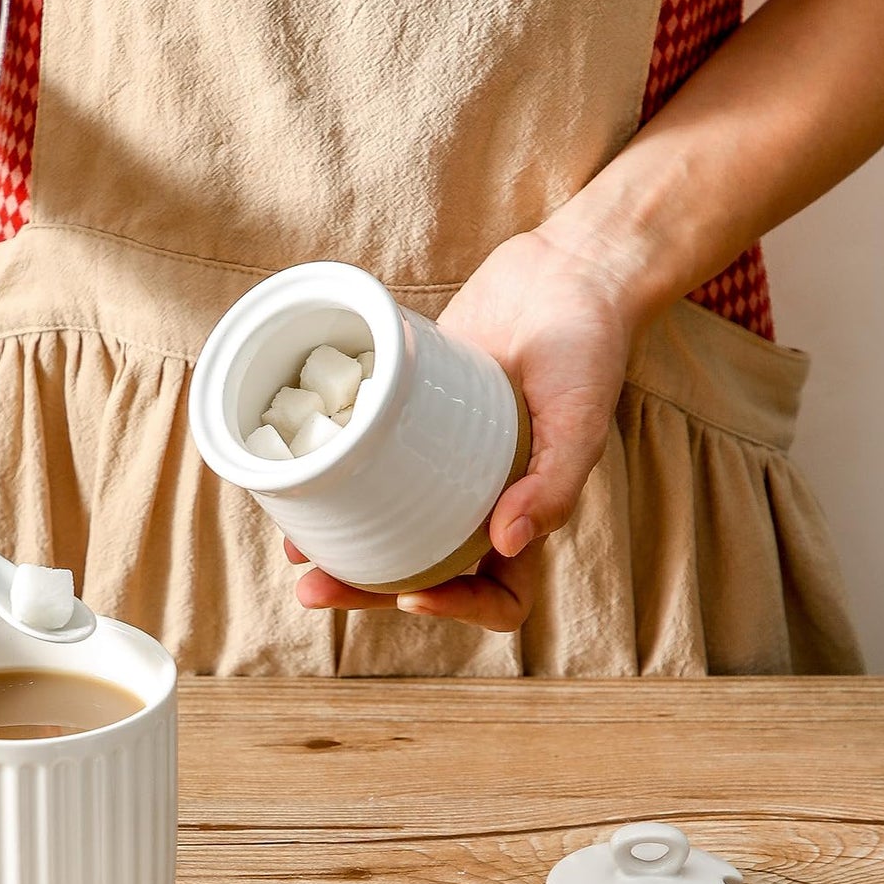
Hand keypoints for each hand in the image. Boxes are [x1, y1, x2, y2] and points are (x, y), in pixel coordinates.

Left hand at [291, 228, 640, 630]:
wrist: (564, 273)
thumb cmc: (588, 350)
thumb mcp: (581, 420)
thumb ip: (554, 486)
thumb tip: (506, 544)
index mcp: (524, 516)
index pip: (499, 594)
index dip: (458, 609)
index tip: (412, 598)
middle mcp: (477, 502)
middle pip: (421, 574)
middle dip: (365, 592)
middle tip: (313, 591)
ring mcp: (438, 465)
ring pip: (386, 529)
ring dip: (340, 550)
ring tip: (295, 555)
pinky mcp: (406, 423)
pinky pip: (367, 467)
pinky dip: (333, 484)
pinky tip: (296, 488)